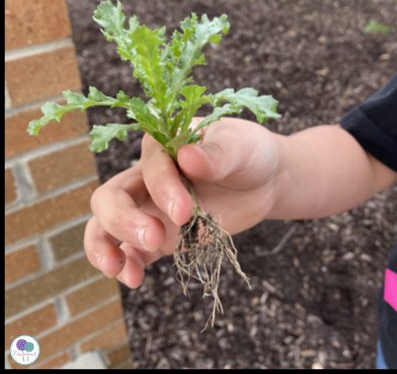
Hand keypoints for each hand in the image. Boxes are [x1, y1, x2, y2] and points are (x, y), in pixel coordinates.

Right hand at [84, 117, 282, 287]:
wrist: (262, 182)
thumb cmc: (249, 155)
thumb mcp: (241, 147)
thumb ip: (216, 154)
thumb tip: (186, 156)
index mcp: (164, 147)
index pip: (150, 167)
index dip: (162, 190)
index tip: (185, 212)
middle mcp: (148, 176)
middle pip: (112, 196)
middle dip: (124, 220)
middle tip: (156, 238)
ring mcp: (150, 207)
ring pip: (107, 223)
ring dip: (105, 246)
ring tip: (122, 269)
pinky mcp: (160, 234)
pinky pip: (131, 249)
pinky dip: (125, 264)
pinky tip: (133, 278)